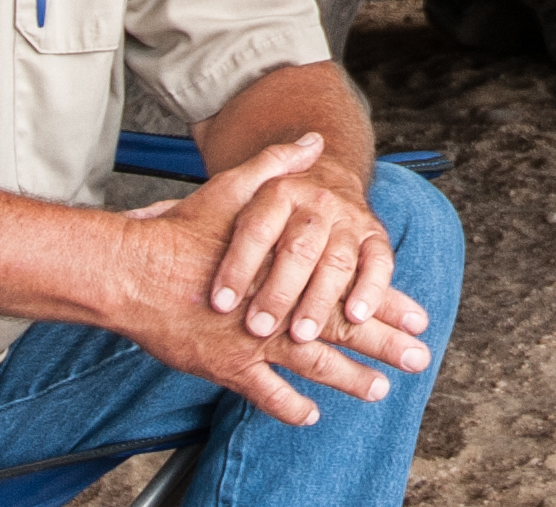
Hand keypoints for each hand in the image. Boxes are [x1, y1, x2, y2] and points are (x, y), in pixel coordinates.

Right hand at [118, 136, 430, 425]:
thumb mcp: (236, 187)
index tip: (421, 316)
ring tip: (380, 389)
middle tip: (420, 359)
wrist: (135, 273)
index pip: (352, 287)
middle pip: (345, 329)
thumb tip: (312, 141)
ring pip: (315, 367)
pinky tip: (310, 415)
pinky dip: (289, 407)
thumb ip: (278, 165)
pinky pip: (266, 394)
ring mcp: (256, 342)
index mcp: (290, 268)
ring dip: (351, 379)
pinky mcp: (227, 366)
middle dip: (387, 346)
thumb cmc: (184, 231)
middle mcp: (281, 308)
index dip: (388, 303)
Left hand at [206, 132, 429, 351]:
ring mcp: (348, 221)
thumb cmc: (269, 204)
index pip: (254, 229)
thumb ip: (189, 207)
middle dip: (279, 292)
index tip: (219, 304)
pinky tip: (356, 316)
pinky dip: (371, 290)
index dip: (236, 267)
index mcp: (277, 192)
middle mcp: (316, 204)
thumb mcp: (231, 192)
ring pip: (336, 262)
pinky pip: (379, 264)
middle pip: (298, 249)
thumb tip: (134, 218)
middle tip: (258, 328)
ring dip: (320, 302)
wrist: (325, 180)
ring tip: (302, 335)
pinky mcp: (375, 239)